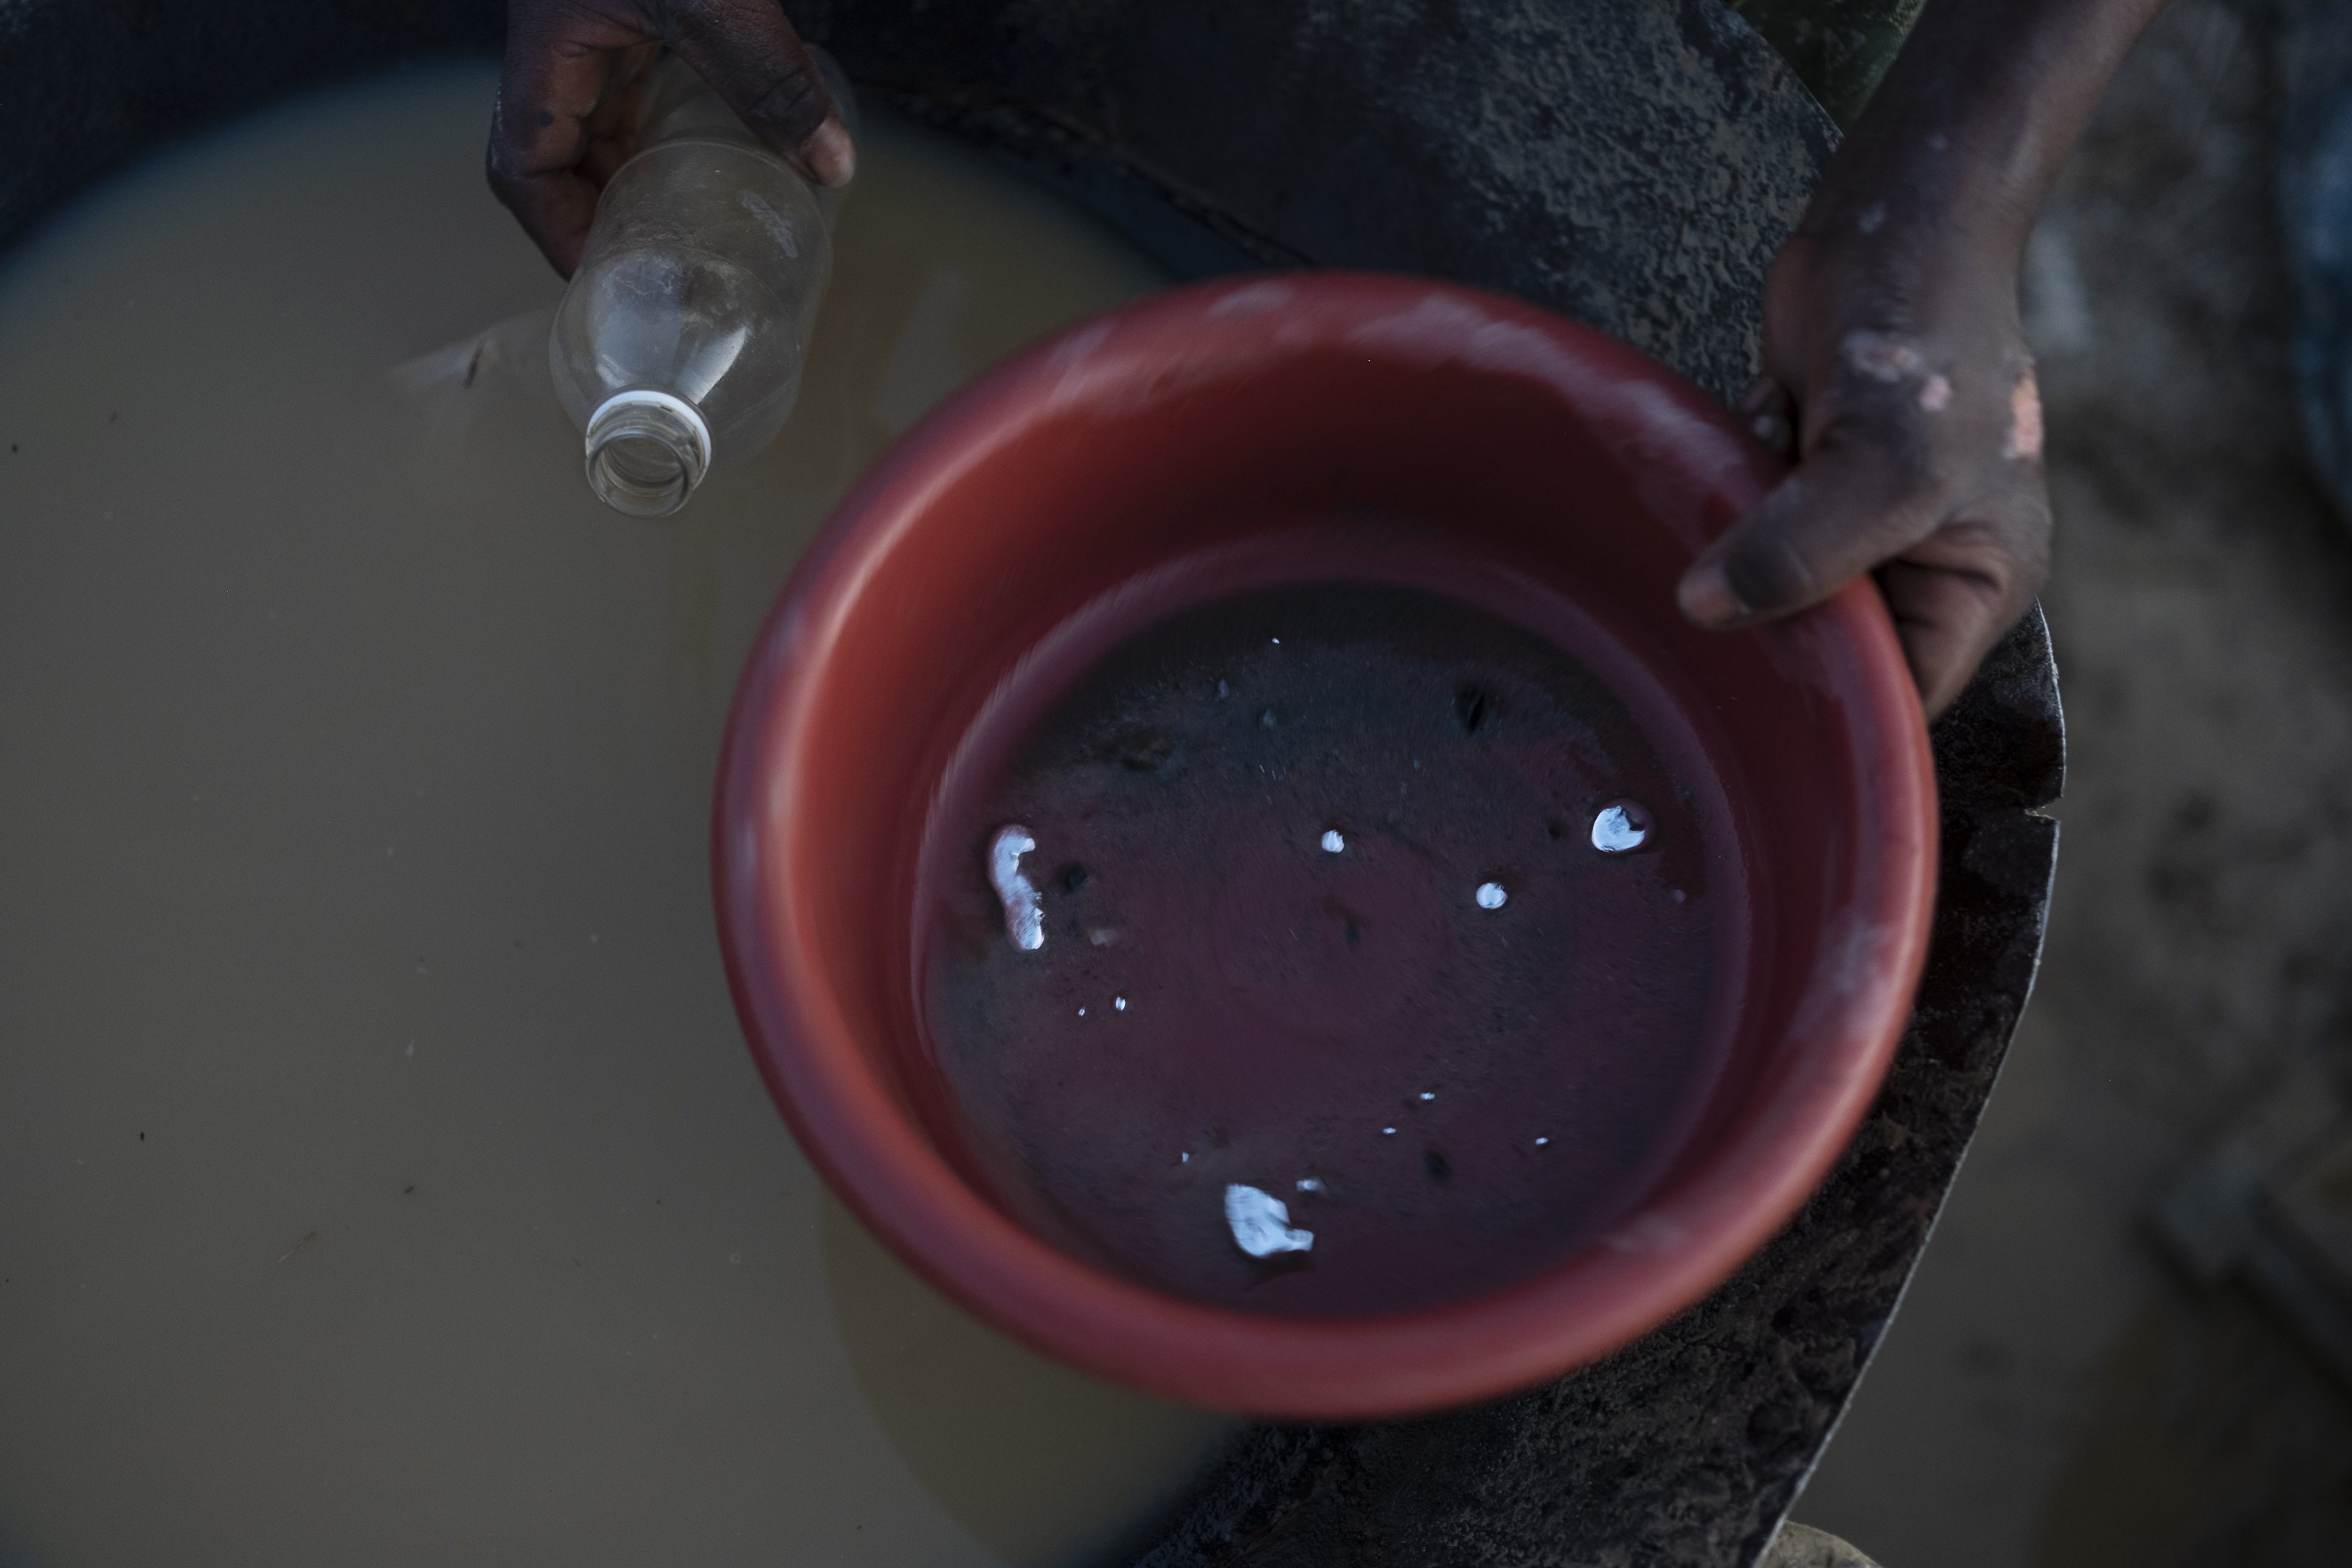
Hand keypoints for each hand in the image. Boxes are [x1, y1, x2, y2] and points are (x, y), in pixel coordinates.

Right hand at [489, 0, 854, 276]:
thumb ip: (768, 77)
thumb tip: (830, 164)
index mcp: (549, 48)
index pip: (523, 165)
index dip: (555, 234)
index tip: (603, 281)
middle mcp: (560, 40)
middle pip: (557, 153)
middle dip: (598, 217)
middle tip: (655, 272)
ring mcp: (595, 20)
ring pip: (595, 117)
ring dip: (630, 176)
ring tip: (683, 231)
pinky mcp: (633, 4)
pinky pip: (633, 81)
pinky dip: (660, 127)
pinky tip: (707, 154)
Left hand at [1676, 221, 2049, 719]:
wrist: (1894, 219)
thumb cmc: (1928, 331)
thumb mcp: (1881, 465)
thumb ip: (1802, 554)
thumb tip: (1707, 610)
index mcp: (1975, 584)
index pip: (1900, 697)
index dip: (1837, 709)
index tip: (1756, 703)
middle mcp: (1917, 564)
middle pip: (1824, 646)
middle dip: (1773, 612)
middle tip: (1733, 574)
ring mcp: (1851, 522)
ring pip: (1766, 585)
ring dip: (1744, 536)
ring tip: (1774, 459)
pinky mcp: (1796, 478)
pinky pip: (1737, 521)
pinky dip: (1731, 484)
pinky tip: (1764, 421)